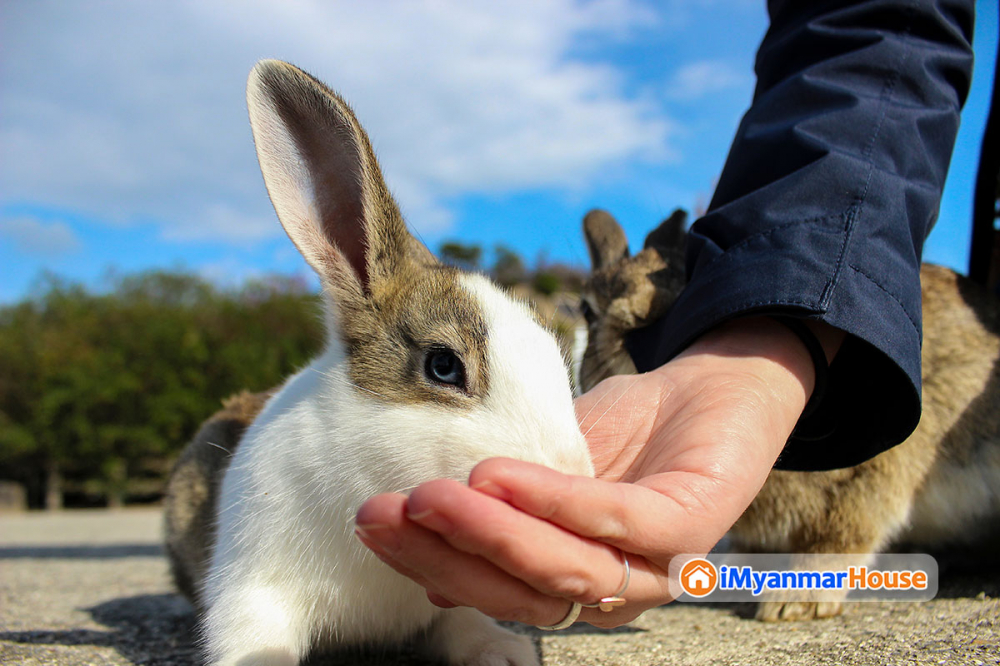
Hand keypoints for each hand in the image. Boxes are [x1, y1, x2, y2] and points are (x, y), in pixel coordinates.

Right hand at [355, 317, 840, 627]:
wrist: (712, 385)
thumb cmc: (627, 431)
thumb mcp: (545, 466)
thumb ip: (496, 506)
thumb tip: (424, 542)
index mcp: (575, 580)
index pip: (496, 590)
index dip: (431, 561)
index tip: (375, 520)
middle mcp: (613, 589)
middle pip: (522, 594)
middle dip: (449, 554)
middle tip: (392, 510)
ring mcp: (656, 565)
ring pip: (565, 570)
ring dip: (492, 534)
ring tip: (437, 493)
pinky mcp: (690, 526)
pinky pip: (616, 525)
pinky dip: (554, 502)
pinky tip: (499, 472)